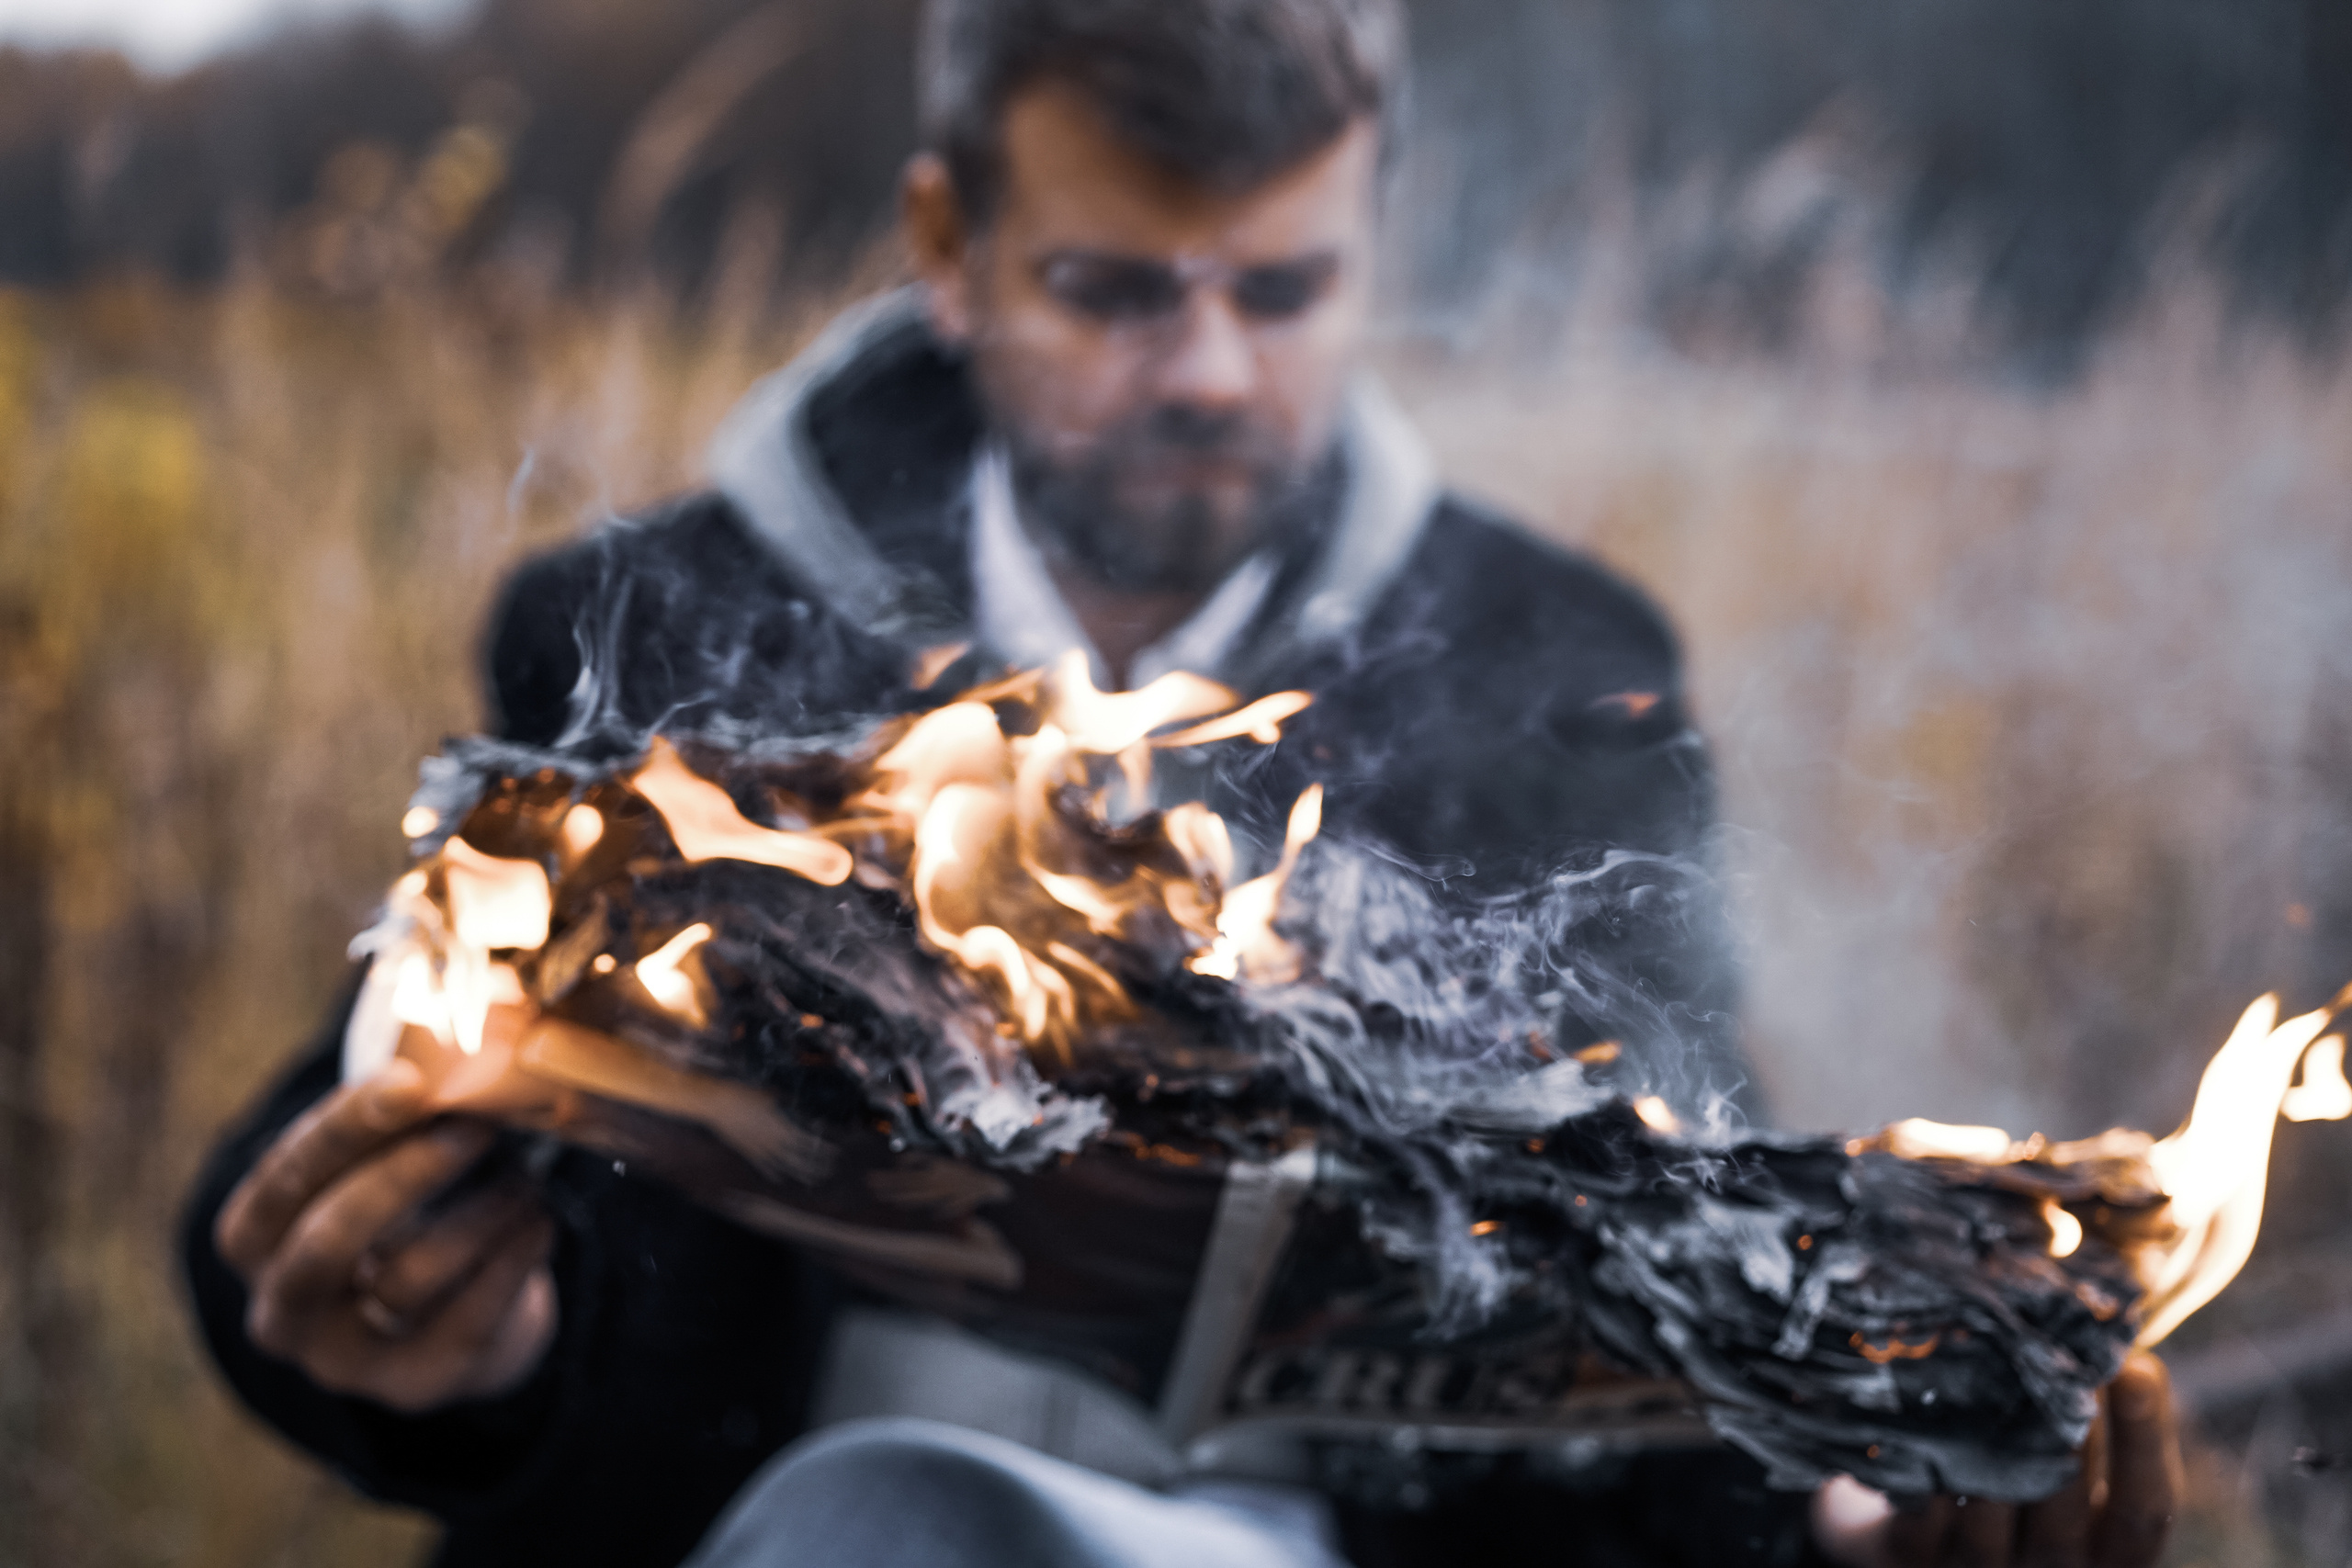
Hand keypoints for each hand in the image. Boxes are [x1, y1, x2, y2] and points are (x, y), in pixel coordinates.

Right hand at [214, 1057, 559, 1413]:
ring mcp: (345, 1361)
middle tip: (476, 1127)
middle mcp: (282, 1311)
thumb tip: (457, 1045)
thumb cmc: (407, 1214)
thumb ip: (389, 1121)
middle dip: (408, 1175)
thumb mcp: (374, 1167)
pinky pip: (469, 1318)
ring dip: (478, 1214)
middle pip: (329, 1242)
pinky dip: (511, 1258)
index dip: (344, 1129)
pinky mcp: (415, 1386)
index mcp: (252, 1242)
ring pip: (407, 1279)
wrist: (455, 1318)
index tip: (412, 1080)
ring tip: (525, 1176)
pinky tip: (538, 1220)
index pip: (280, 1182)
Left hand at [1811, 1352, 2181, 1567]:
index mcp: (2103, 1552)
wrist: (1905, 1531)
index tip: (2138, 1363)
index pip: (2146, 1508)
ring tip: (1986, 1346)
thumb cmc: (2005, 1476)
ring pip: (1994, 1492)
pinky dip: (1926, 1443)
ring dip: (1991, 1419)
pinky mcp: (1908, 1556)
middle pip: (2067, 1494)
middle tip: (2054, 1343)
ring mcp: (1976, 1567)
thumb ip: (2087, 1414)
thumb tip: (2116, 1324)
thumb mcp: (2062, 1460)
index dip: (2147, 1438)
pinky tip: (1922, 1387)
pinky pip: (1921, 1500)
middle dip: (2064, 1414)